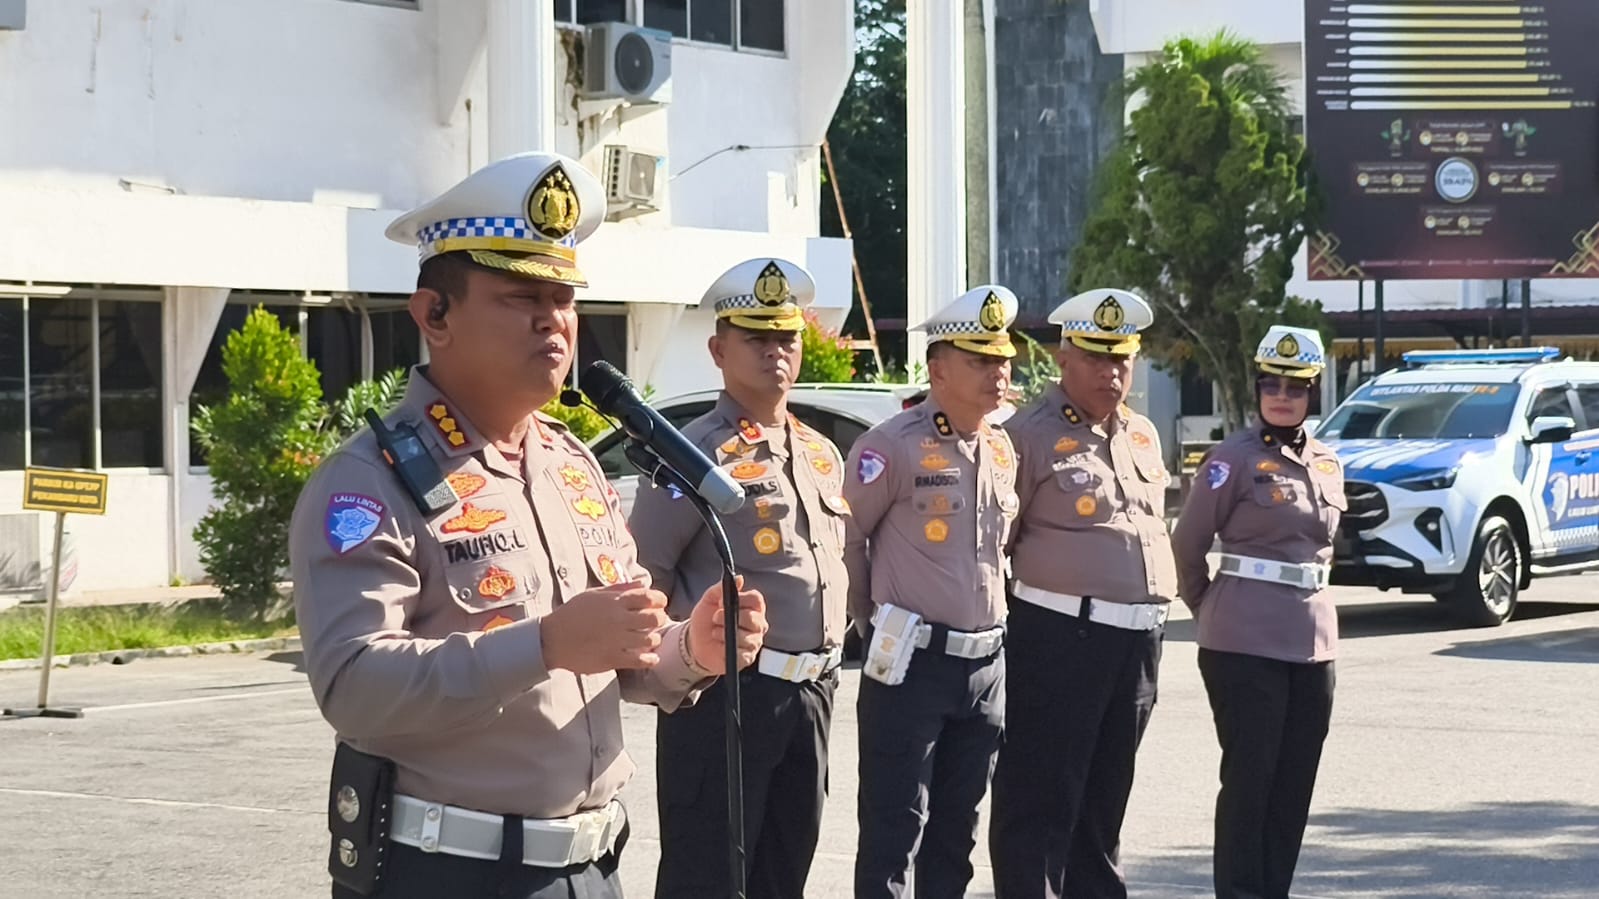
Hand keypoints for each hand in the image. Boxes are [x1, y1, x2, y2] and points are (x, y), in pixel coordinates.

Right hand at [540, 582, 670, 674]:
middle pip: (655, 618)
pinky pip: (640, 660)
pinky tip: (650, 657)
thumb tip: (644, 584)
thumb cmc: (572, 614)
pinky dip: (650, 659)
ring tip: (649, 640)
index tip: (659, 604)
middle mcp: (618, 619)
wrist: (552, 639)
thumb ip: (620, 589)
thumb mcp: (594, 595)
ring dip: (654, 639)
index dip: (660, 600)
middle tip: (656, 623)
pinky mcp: (612, 658)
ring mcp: (616, 640)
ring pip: (650, 639)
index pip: (649, 597)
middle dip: (660, 619)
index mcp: (615, 601)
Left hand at [686, 576, 767, 674]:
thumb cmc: (706, 619)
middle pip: (753, 618)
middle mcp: (758, 624)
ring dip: (725, 634)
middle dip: (731, 617)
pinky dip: (727, 648)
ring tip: (715, 632)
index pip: (756, 599)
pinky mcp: (748, 657)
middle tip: (715, 617)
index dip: (740, 599)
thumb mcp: (709, 600)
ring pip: (746, 637)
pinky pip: (743, 653)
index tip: (721, 601)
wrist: (696, 643)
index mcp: (752, 607)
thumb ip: (721, 588)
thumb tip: (739, 578)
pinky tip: (720, 646)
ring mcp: (755, 641)